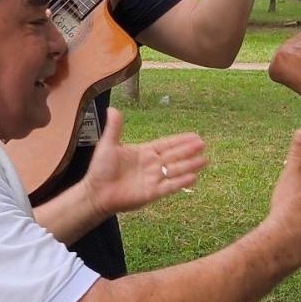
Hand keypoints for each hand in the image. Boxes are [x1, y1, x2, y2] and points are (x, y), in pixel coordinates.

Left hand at [82, 108, 206, 218]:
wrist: (96, 192)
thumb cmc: (100, 169)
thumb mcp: (108, 145)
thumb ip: (114, 128)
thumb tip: (113, 108)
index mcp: (144, 153)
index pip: (166, 144)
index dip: (180, 140)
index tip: (194, 135)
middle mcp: (151, 165)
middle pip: (174, 156)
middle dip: (189, 150)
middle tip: (203, 144)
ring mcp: (153, 179)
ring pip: (175, 170)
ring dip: (189, 165)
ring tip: (204, 160)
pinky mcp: (151, 193)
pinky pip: (169, 186)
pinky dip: (181, 182)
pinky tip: (193, 177)